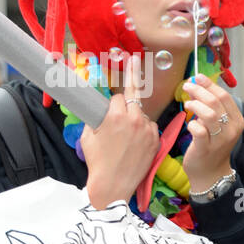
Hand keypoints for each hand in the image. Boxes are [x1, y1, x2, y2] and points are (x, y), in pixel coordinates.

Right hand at [82, 70, 159, 207]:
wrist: (113, 184)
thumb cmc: (97, 161)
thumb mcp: (87, 135)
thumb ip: (96, 117)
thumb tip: (98, 108)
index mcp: (115, 116)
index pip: (119, 97)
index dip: (113, 102)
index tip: (112, 102)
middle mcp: (134, 120)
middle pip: (133, 98)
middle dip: (130, 88)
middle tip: (135, 60)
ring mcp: (147, 131)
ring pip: (143, 114)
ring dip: (136, 118)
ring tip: (126, 136)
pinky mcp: (156, 141)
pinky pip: (151, 128)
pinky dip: (145, 130)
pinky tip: (135, 143)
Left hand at [181, 74, 243, 191]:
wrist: (211, 173)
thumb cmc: (212, 146)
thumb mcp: (219, 125)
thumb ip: (213, 108)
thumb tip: (198, 85)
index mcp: (237, 121)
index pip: (225, 96)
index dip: (210, 84)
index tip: (197, 77)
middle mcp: (231, 130)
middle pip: (216, 102)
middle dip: (200, 90)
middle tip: (187, 86)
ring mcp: (220, 140)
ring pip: (209, 114)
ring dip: (196, 104)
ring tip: (187, 104)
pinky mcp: (206, 148)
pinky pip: (198, 130)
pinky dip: (192, 123)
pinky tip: (189, 123)